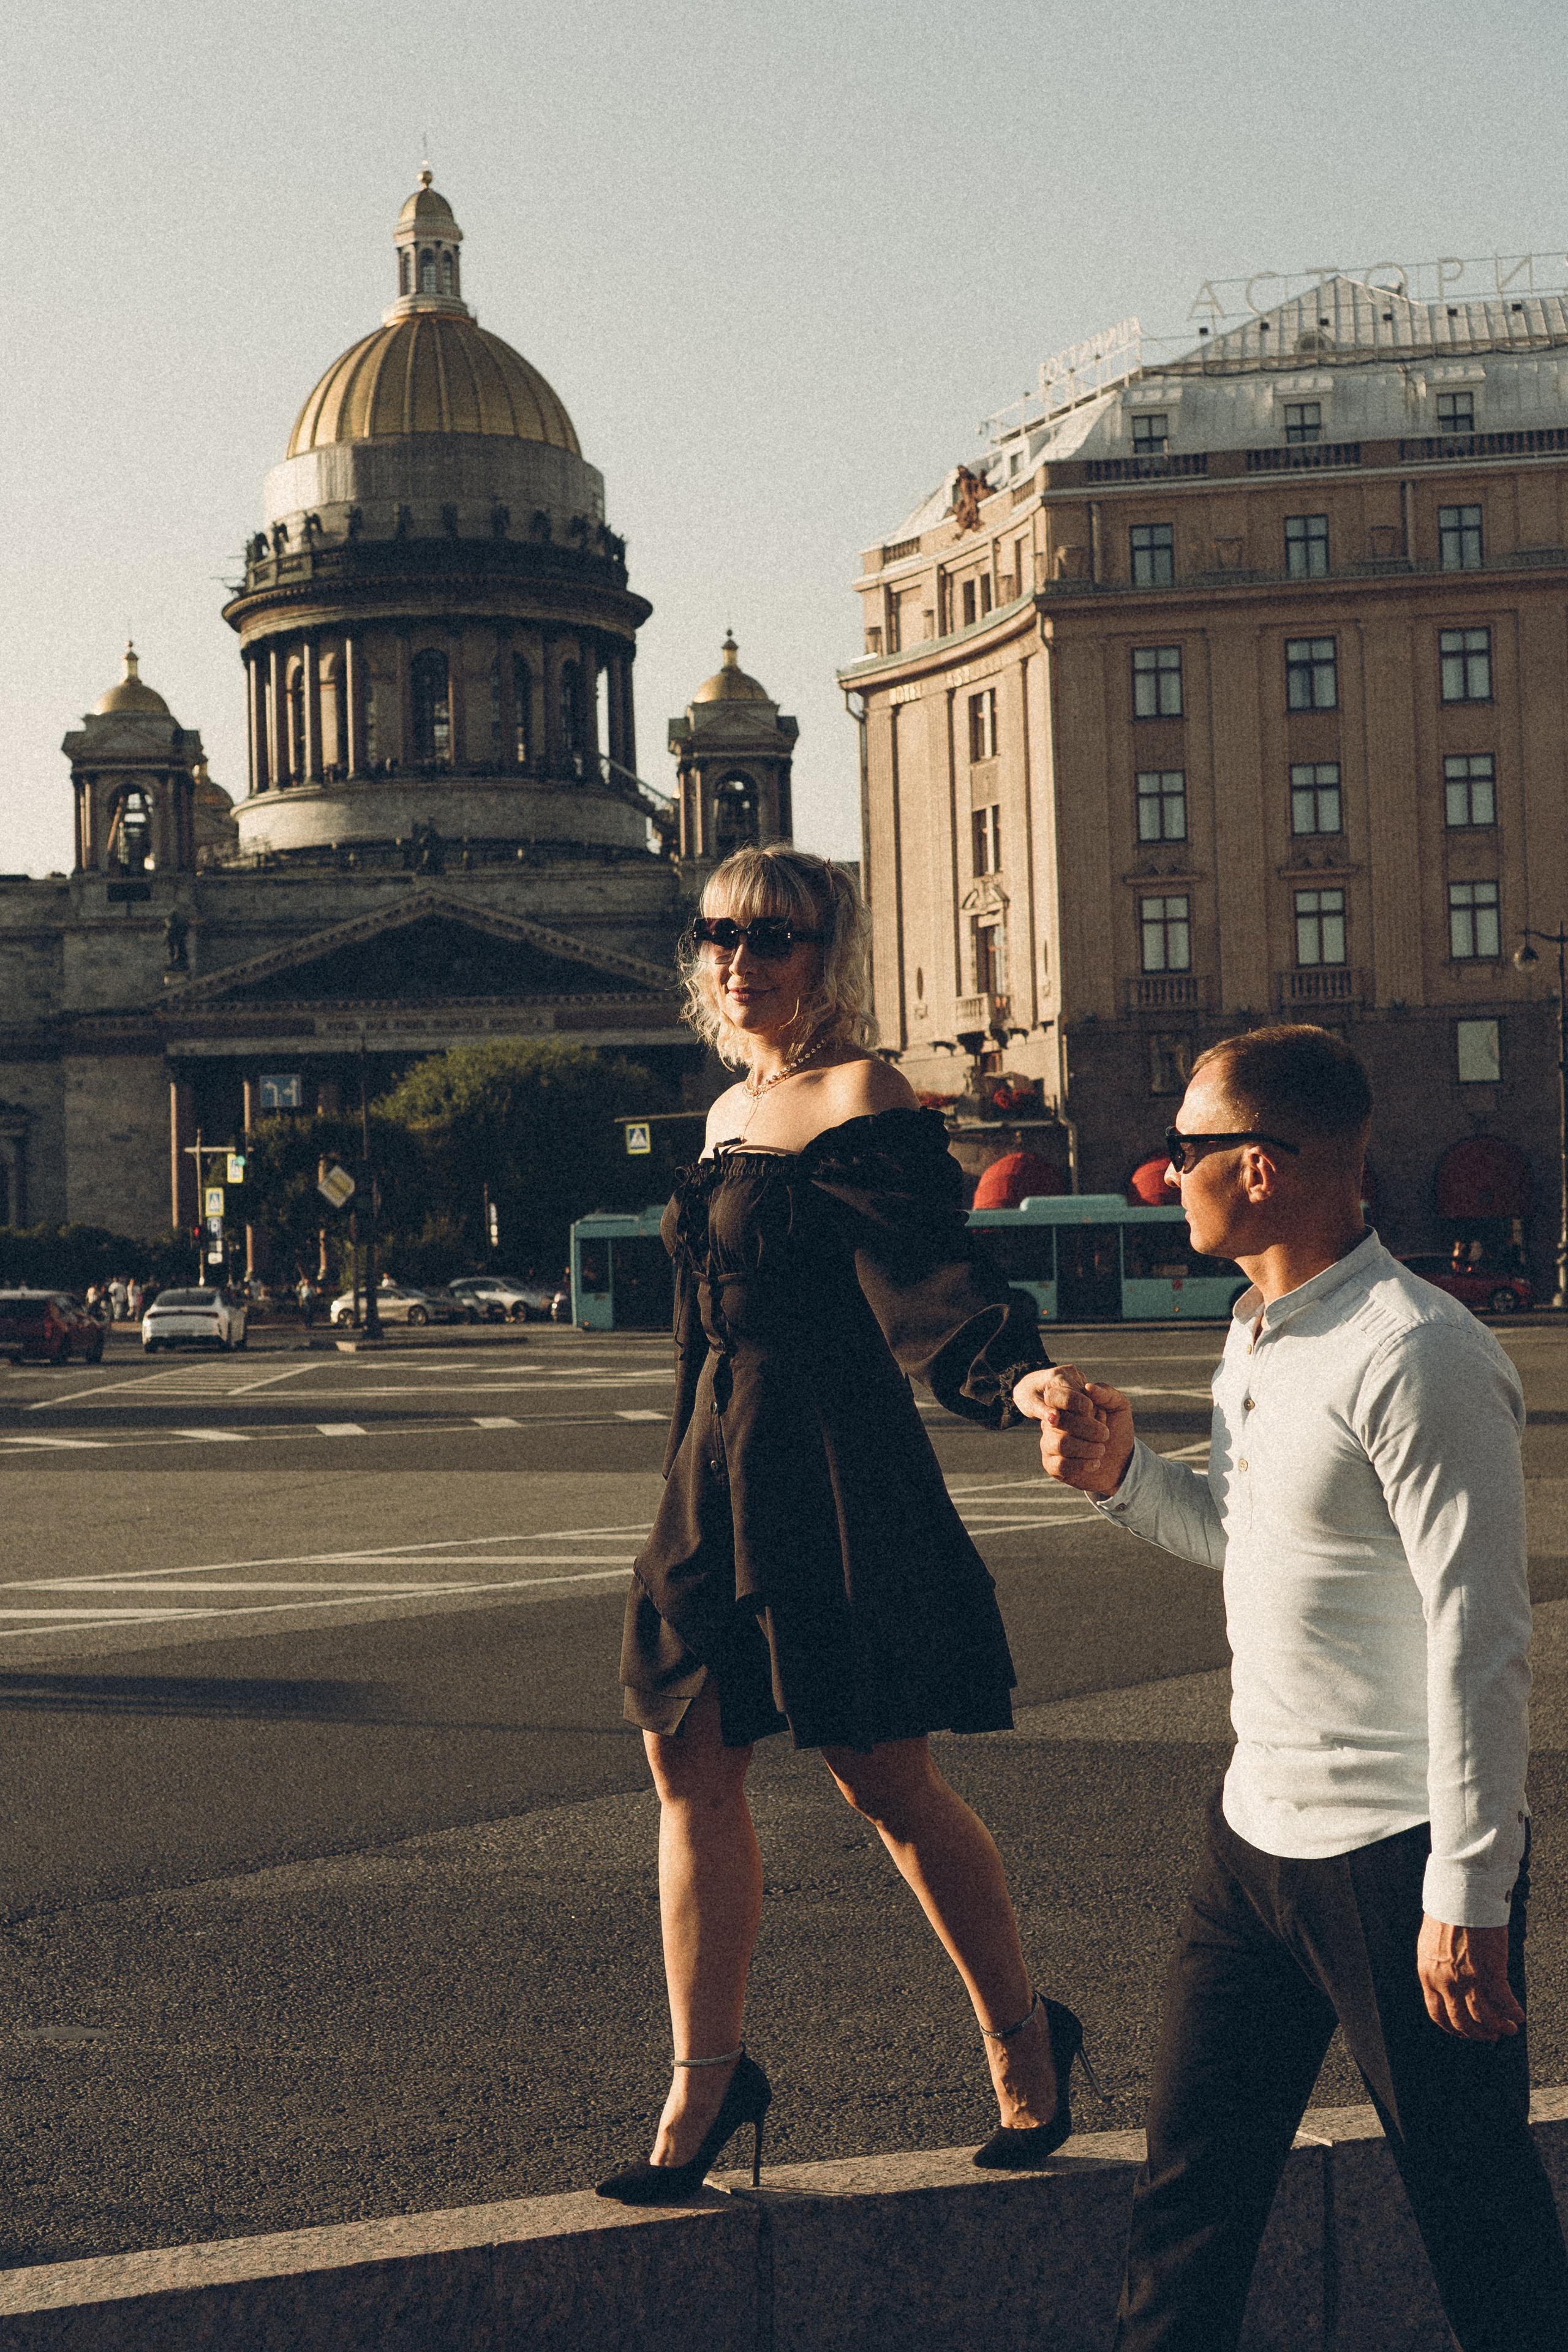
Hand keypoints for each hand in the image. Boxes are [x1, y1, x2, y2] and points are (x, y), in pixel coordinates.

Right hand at [1014, 1365, 1134, 1497]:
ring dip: (1089, 1448)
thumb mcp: (1119, 1407)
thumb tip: (1088, 1387)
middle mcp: (1052, 1422)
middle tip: (1105, 1433)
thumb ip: (1106, 1393)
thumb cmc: (1116, 1430)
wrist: (1121, 1461)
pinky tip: (1095, 1463)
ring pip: (1062, 1443)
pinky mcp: (1051, 1464)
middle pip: (1060, 1420)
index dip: (1073, 1401)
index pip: (1054, 1395)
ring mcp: (1049, 1443)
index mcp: (1064, 1404)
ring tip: (1101, 1449)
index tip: (1093, 1408)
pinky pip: (1060, 1464)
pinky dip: (1083, 1464)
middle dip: (1090, 1428)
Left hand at [1417, 1915, 1523, 2041]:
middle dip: (1479, 2033)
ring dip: (1499, 2026)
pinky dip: (1512, 2011)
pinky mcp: (1490, 1970)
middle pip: (1462, 2021)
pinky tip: (1518, 2015)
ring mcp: (1468, 1977)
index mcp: (1427, 1974)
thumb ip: (1437, 1967)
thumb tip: (1448, 1985)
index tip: (1466, 2033)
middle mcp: (1445, 1981)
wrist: (1460, 1893)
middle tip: (1491, 2035)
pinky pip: (1503, 2000)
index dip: (1454, 2029)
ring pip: (1484, 2016)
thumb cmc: (1447, 1912)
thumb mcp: (1430, 1944)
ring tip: (1509, 2028)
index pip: (1438, 2014)